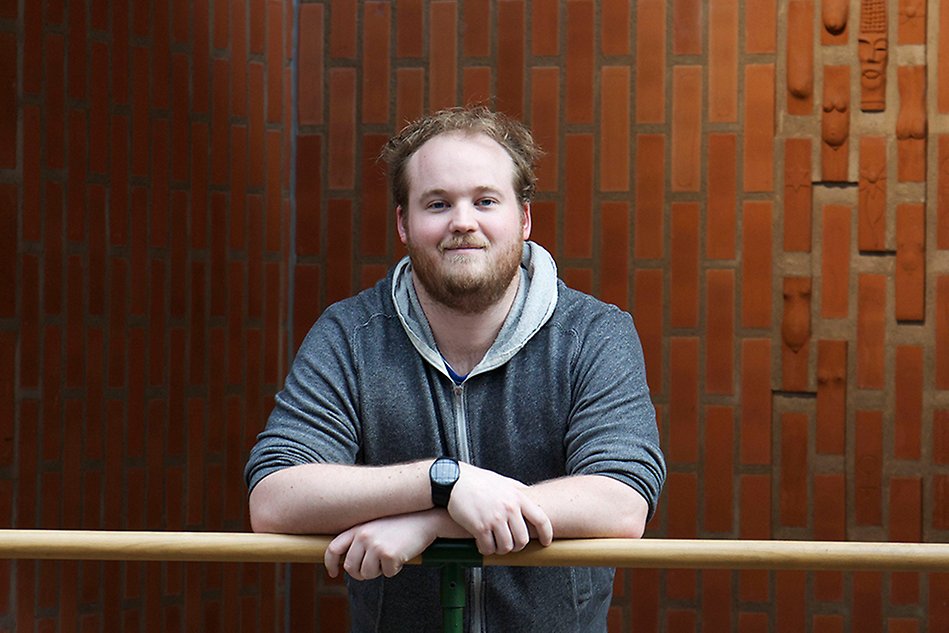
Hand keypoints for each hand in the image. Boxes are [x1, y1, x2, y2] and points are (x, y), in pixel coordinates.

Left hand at [324, 511, 438, 580]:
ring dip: (379, 571)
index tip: (333, 573)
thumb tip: (351, 561)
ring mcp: (375, 545)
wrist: (425, 517)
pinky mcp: (388, 554)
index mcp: (358, 527)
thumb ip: (362, 538)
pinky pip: (387, 573)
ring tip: (390, 557)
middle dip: (361, 573)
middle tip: (375, 568)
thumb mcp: (377, 524)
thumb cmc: (403, 522)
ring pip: (367, 574)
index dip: (330, 563)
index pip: (333, 548)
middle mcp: (363, 536)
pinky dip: (395, 569)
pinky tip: (401, 555)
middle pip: (350, 567)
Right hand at [447, 463, 553, 555]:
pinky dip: (486, 550)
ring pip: (506, 547)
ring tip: (494, 544)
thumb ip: (517, 489)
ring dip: (500, 550)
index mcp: (517, 497)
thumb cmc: (477, 480)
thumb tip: (528, 493)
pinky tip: (482, 544)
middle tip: (510, 545)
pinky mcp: (479, 527)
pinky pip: (488, 548)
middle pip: (522, 540)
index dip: (547, 534)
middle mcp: (508, 508)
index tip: (546, 542)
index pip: (541, 519)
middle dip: (517, 546)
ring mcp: (494, 518)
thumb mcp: (502, 480)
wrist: (454, 480)